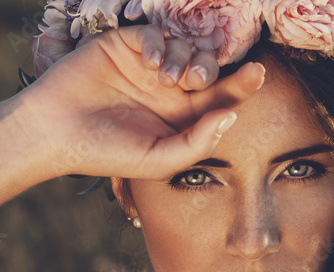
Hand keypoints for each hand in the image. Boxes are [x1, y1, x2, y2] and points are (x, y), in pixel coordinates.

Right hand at [15, 24, 265, 182]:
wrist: (59, 135)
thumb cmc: (111, 153)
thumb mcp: (161, 160)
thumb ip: (198, 142)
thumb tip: (232, 115)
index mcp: (182, 118)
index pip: (218, 99)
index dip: (240, 85)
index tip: (257, 73)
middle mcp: (170, 91)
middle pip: (207, 69)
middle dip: (210, 69)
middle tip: (196, 80)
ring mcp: (149, 68)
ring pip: (184, 47)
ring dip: (182, 57)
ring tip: (164, 78)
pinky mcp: (126, 47)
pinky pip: (153, 33)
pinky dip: (156, 43)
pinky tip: (148, 62)